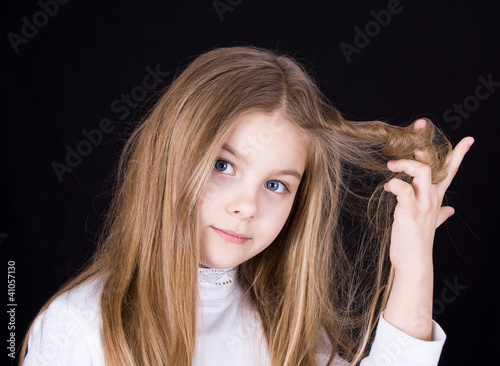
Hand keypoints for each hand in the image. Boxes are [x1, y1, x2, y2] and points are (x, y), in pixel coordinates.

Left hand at [383, 120, 473, 271]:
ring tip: (391, 166)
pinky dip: (394, 184)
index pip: (451, 172)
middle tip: (409, 141)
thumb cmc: (418, 241)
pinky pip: (403, 189)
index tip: (469, 139)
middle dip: (424, 147)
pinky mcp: (409, 211)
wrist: (414, 262)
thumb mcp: (431, 223)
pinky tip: (387, 188)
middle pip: (434, 165)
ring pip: (420, 171)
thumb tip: (451, 210)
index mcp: (436, 198)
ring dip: (405, 164)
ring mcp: (422, 203)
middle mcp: (432, 198)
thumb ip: (441, 214)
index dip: (459, 155)